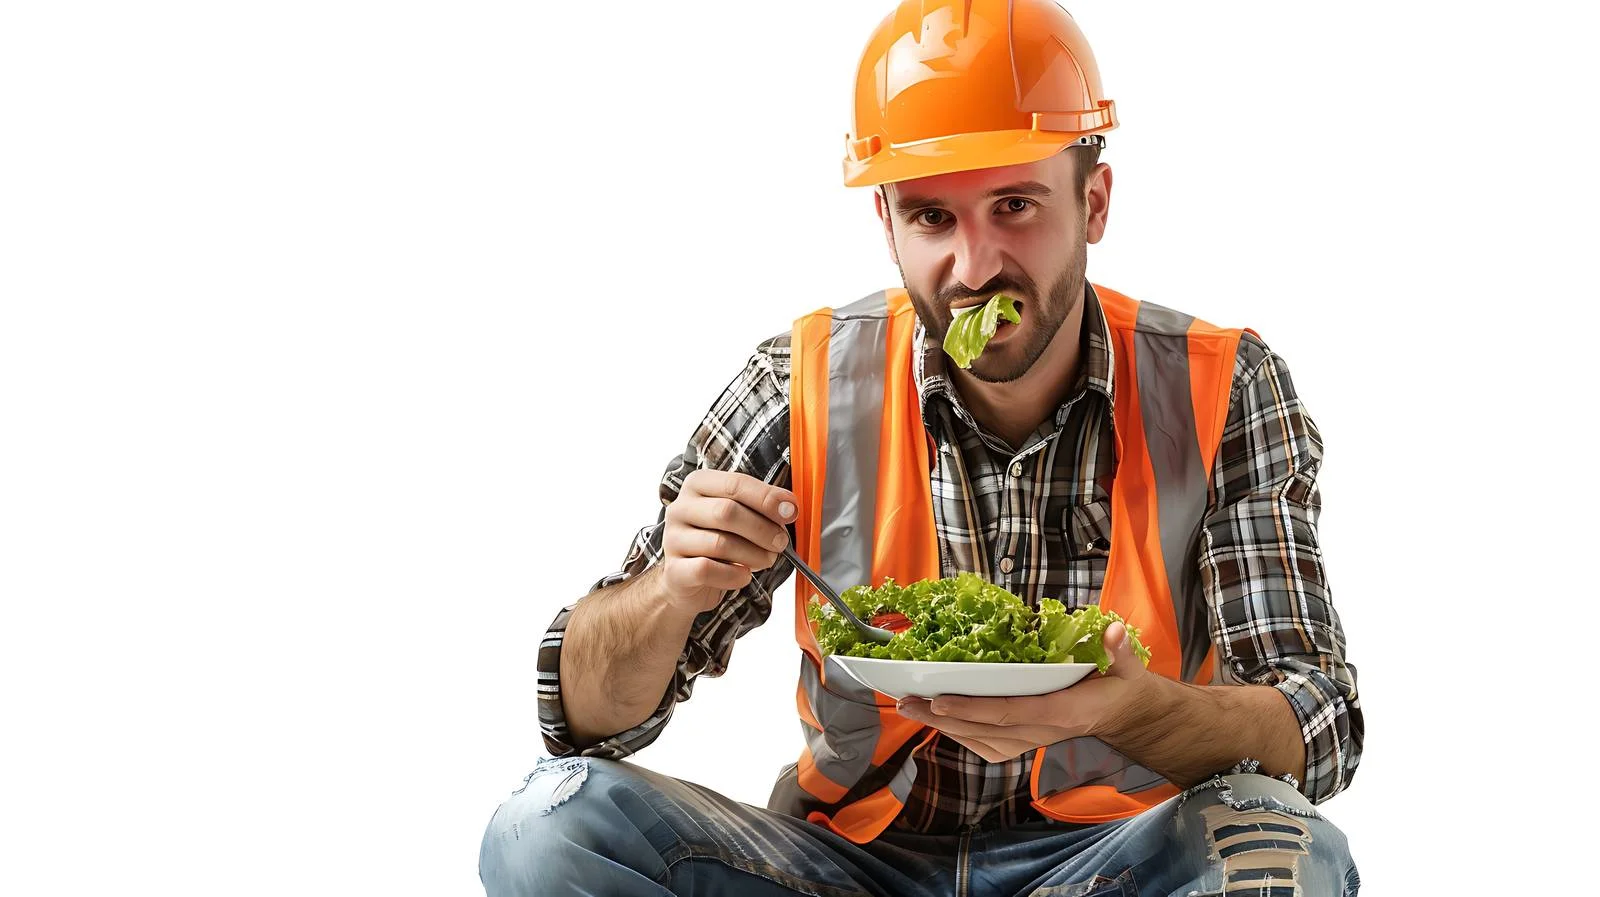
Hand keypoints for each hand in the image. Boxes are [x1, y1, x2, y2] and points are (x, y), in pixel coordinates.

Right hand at [660, 470, 796, 613]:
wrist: (688, 580)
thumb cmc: (719, 542)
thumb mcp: (739, 517)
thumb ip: (762, 507)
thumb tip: (789, 507)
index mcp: (698, 485)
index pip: (735, 484)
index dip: (767, 498)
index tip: (791, 512)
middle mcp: (681, 508)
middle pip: (726, 512)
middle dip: (762, 529)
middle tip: (780, 543)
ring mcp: (673, 539)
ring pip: (720, 543)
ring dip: (754, 554)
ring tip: (766, 560)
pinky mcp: (674, 570)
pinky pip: (707, 570)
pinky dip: (734, 576)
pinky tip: (743, 576)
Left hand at [895, 622, 1151, 762]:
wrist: (1125, 714)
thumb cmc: (1119, 686)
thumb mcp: (1124, 666)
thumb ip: (1116, 650)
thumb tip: (1112, 632)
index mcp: (1062, 713)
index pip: (1010, 713)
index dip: (974, 709)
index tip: (940, 700)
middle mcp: (1041, 732)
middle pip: (985, 729)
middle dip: (943, 718)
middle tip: (906, 702)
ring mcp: (1031, 740)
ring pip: (980, 740)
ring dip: (944, 727)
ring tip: (911, 708)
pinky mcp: (1025, 741)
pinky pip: (986, 745)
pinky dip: (960, 734)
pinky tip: (939, 720)